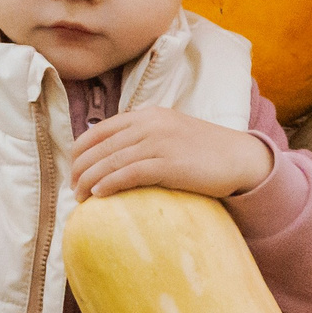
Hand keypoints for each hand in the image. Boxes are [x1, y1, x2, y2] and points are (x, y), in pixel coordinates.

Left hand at [71, 108, 275, 199]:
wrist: (239, 158)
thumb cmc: (203, 152)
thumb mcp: (170, 133)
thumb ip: (144, 137)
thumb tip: (112, 156)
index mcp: (147, 115)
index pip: (100, 130)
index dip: (80, 150)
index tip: (73, 169)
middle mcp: (150, 124)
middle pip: (100, 146)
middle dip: (80, 168)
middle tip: (71, 188)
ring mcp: (160, 143)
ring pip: (110, 160)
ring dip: (89, 180)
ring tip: (79, 197)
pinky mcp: (169, 164)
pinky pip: (129, 173)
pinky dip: (110, 183)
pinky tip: (99, 194)